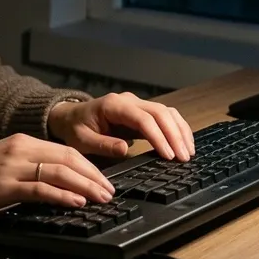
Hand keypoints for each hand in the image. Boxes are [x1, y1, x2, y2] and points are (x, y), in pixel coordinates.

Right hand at [0, 134, 115, 217]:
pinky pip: (40, 188)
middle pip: (68, 158)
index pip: (65, 150)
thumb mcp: (1, 166)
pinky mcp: (3, 185)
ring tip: (102, 199)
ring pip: (59, 171)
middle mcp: (19, 148)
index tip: (105, 181)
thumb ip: (27, 170)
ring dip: (85, 186)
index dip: (90, 166)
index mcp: (21, 142)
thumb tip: (56, 186)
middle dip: (94, 175)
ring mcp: (11, 165)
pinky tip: (75, 202)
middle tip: (111, 192)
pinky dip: (62, 195)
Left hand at [47, 93, 194, 161]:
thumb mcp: (82, 141)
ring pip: (167, 112)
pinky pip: (165, 116)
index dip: (158, 136)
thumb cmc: (75, 129)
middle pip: (160, 112)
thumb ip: (102, 145)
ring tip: (188, 153)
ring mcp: (137, 104)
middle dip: (174, 135)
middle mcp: (128, 100)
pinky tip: (184, 143)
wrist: (70, 117)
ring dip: (180, 131)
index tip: (168, 156)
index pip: (143, 118)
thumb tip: (126, 149)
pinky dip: (177, 128)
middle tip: (184, 158)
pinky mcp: (142, 112)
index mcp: (113, 105)